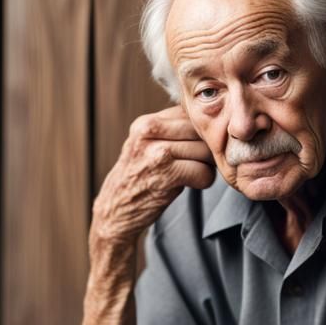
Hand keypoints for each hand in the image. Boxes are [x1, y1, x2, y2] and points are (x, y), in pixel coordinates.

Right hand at [91, 105, 215, 243]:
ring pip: (205, 150)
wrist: (115, 210)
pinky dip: (204, 181)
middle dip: (206, 148)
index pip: (189, 113)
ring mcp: (157, 154)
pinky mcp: (167, 176)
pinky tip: (191, 184)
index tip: (195, 147)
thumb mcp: (145, 145)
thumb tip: (209, 120)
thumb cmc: (138, 178)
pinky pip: (204, 172)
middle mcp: (149, 134)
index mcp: (145, 123)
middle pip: (200, 130)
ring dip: (207, 165)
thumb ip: (170, 130)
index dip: (200, 131)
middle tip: (199, 162)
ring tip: (193, 173)